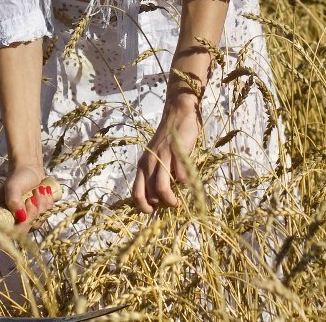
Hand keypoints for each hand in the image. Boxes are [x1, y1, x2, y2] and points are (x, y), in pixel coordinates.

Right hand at [0, 161, 55, 231]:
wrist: (31, 169)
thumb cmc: (18, 177)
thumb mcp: (13, 187)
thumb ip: (14, 201)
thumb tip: (21, 218)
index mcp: (2, 217)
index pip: (5, 235)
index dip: (13, 232)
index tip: (22, 217)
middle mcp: (14, 222)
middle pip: (23, 231)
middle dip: (31, 214)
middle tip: (31, 198)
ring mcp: (27, 220)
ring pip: (37, 224)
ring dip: (40, 206)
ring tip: (38, 190)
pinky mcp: (39, 216)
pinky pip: (46, 215)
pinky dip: (47, 203)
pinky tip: (44, 191)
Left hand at [132, 98, 201, 213]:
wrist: (178, 113)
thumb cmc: (168, 139)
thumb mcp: (156, 157)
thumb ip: (155, 173)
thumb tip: (159, 198)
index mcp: (142, 164)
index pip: (136, 193)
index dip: (143, 207)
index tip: (154, 211)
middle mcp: (149, 162)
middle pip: (150, 194)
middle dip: (161, 205)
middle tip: (171, 204)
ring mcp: (163, 157)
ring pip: (161, 188)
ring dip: (171, 200)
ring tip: (178, 202)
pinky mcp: (177, 152)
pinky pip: (181, 175)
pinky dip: (186, 183)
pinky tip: (189, 181)